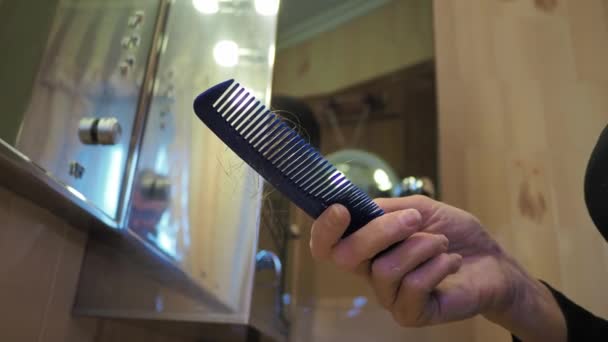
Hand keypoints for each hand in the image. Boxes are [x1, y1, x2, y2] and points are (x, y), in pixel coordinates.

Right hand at [310, 195, 565, 340]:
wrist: (492, 261)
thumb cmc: (454, 233)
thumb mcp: (420, 208)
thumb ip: (386, 208)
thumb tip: (358, 206)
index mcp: (367, 246)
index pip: (326, 245)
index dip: (324, 229)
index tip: (342, 209)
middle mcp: (370, 273)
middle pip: (347, 256)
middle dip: (381, 231)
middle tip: (416, 219)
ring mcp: (389, 296)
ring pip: (385, 269)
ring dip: (422, 246)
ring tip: (443, 244)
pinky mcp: (411, 314)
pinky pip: (413, 286)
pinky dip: (438, 265)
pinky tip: (452, 262)